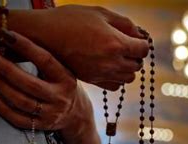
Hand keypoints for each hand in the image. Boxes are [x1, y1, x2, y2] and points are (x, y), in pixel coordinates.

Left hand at [0, 30, 91, 132]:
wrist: (77, 115)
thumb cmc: (64, 87)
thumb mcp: (63, 72)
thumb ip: (43, 62)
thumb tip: (10, 45)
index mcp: (66, 79)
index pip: (45, 60)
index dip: (25, 47)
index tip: (7, 35)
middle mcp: (60, 97)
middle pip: (30, 84)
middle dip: (6, 69)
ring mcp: (51, 114)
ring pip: (21, 102)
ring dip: (2, 87)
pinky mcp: (41, 125)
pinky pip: (17, 119)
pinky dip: (1, 108)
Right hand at [21, 5, 149, 90]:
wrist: (43, 36)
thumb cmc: (70, 20)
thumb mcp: (100, 13)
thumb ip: (124, 23)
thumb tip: (138, 34)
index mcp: (116, 43)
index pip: (143, 49)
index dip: (142, 42)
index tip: (136, 38)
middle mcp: (112, 62)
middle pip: (138, 65)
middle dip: (135, 55)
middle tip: (126, 45)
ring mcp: (102, 73)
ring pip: (128, 77)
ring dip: (128, 67)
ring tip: (117, 56)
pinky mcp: (93, 80)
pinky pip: (115, 86)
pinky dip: (117, 78)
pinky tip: (109, 67)